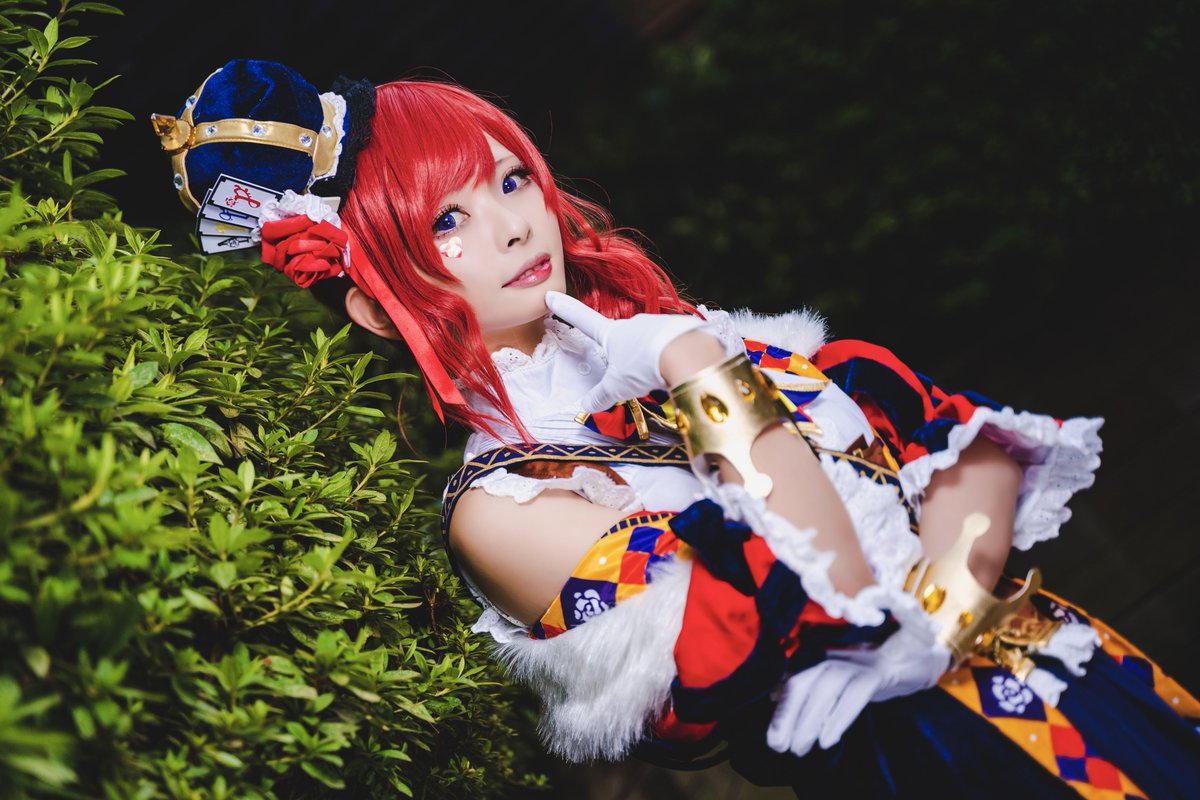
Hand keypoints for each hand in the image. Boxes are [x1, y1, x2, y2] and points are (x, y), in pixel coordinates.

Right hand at [544, 291, 722, 412]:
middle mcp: (632, 323)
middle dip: (627, 354)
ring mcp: (655, 323)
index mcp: (611, 334)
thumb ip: (601, 396)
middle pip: (623, 338)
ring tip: (659, 376)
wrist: (687, 352)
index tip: (552, 295)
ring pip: (648, 342)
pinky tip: (674, 368)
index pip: (583, 320)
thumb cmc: (644, 366)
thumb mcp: (618, 386)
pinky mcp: (677, 327)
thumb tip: (585, 406)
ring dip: (651, 357)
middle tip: (635, 375)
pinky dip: (670, 354)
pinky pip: (669, 342)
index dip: (566, 309)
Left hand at [766, 628, 949, 755]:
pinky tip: (828, 739)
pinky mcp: (876, 672)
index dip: (782, 712)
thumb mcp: (834, 683)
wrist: (910, 660)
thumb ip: (806, 688)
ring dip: (811, 720)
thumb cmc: (864, 675)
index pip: (793, 684)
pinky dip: (839, 716)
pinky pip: (855, 694)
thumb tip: (772, 695)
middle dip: (790, 718)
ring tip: (802, 747)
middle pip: (805, 684)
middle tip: (783, 747)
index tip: (773, 741)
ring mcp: (856, 662)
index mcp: (820, 660)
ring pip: (827, 688)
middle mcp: (833, 656)